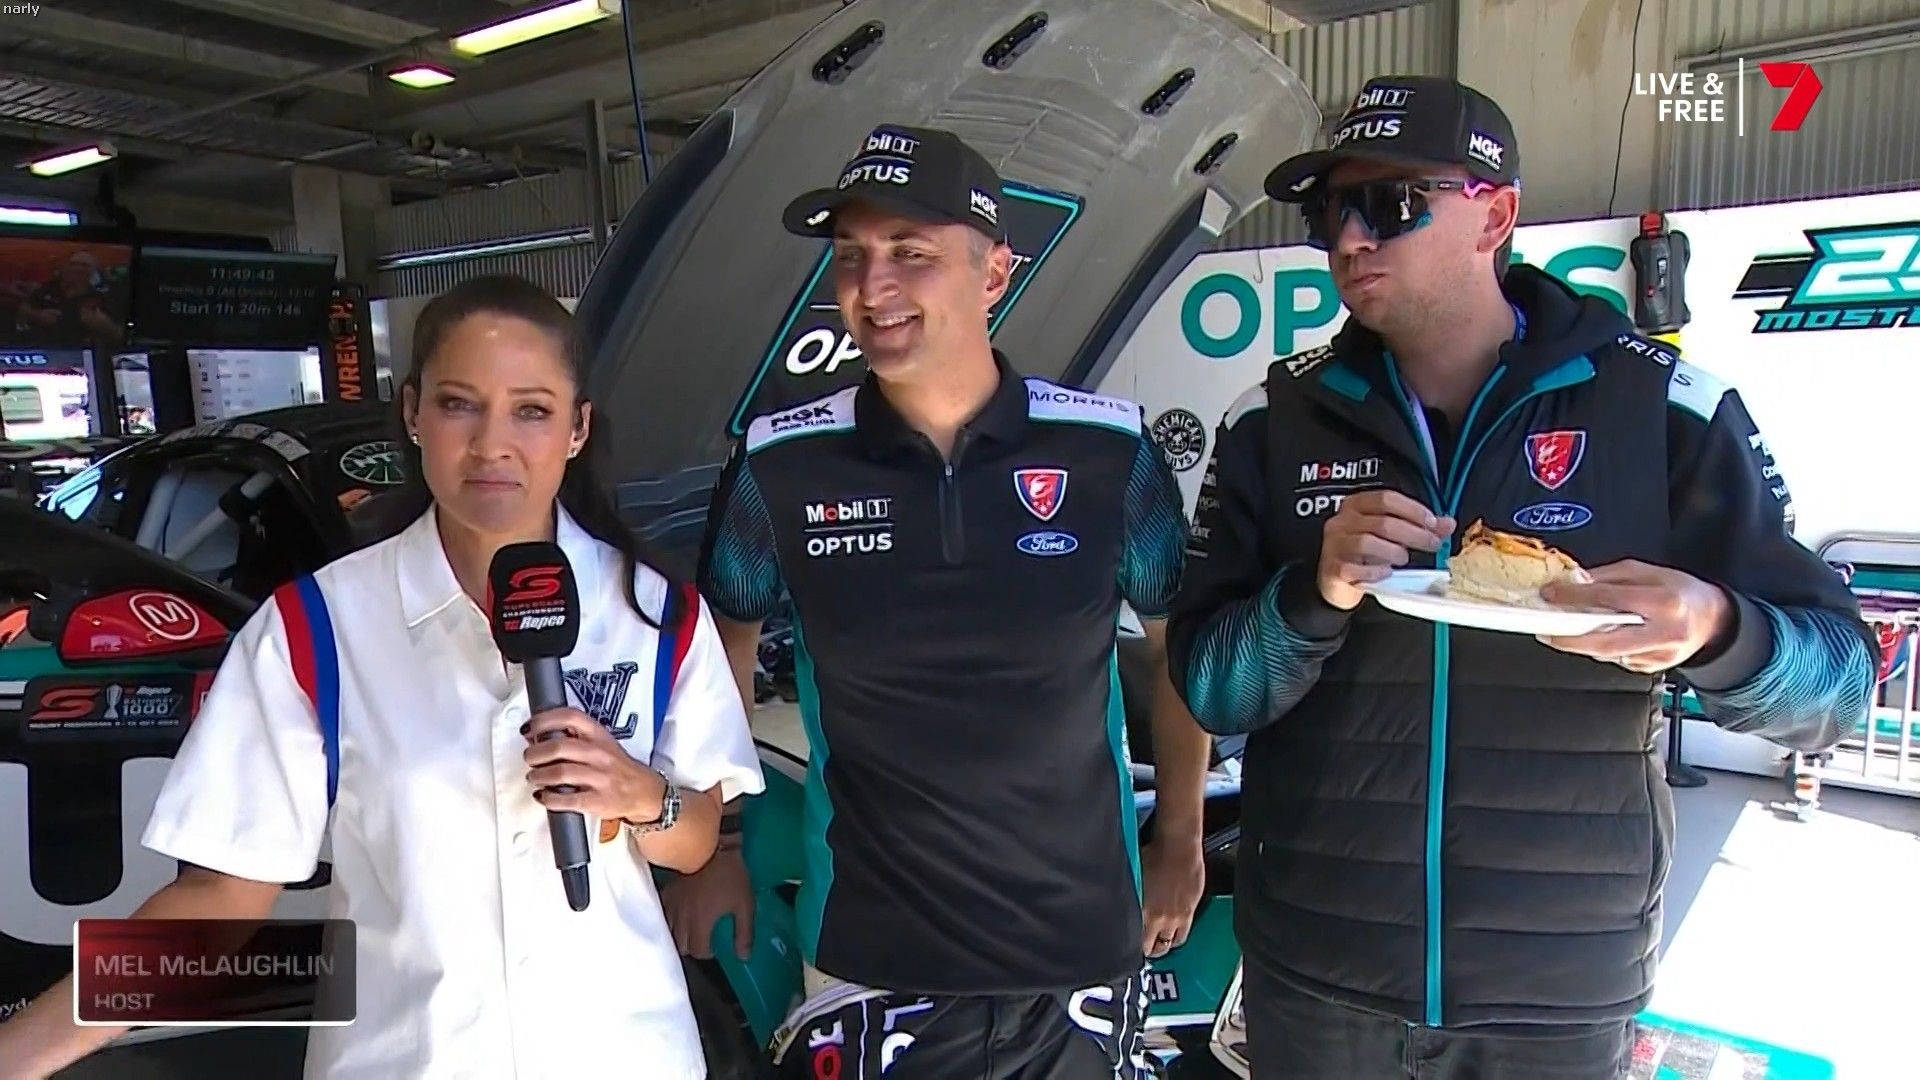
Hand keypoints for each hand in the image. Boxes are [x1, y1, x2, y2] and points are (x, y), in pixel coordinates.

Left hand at [522, 707, 664, 822]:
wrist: (643, 791)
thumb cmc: (617, 767)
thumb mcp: (600, 743)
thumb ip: (572, 737)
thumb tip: (536, 736)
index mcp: (599, 735)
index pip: (569, 717)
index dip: (544, 720)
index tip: (530, 728)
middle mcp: (599, 754)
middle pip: (558, 747)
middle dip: (535, 753)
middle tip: (530, 758)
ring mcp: (599, 778)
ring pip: (558, 773)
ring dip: (538, 776)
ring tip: (534, 777)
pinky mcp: (597, 801)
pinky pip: (565, 800)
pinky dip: (548, 798)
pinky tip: (543, 796)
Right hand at [661, 846, 754, 958]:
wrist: (715, 844)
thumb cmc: (732, 876)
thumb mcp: (745, 905)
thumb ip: (744, 934)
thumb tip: (744, 958)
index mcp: (700, 923)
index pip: (698, 951)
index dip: (707, 953)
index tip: (714, 947)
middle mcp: (681, 918)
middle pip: (680, 946)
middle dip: (691, 947)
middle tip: (701, 939)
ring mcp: (671, 905)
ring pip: (668, 932)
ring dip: (678, 936)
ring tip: (689, 930)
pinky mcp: (665, 892)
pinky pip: (661, 914)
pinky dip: (667, 920)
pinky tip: (677, 916)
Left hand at [1140, 836, 1204, 958]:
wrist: (1178, 845)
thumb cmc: (1153, 854)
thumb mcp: (1132, 878)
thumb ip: (1130, 899)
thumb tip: (1121, 908)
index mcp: (1143, 912)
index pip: (1137, 944)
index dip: (1132, 948)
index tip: (1129, 948)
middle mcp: (1161, 918)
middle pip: (1155, 949)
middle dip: (1149, 950)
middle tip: (1145, 947)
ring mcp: (1178, 916)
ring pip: (1172, 942)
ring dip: (1165, 943)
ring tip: (1159, 940)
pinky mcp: (1191, 909)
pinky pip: (1185, 930)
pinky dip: (1178, 933)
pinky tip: (1174, 928)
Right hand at [1318, 490, 1454, 609]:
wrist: (1336, 582)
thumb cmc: (1363, 554)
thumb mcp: (1390, 535)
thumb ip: (1417, 527)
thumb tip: (1447, 524)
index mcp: (1355, 505)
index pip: (1386, 499)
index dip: (1413, 510)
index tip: (1433, 523)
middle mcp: (1342, 522)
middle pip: (1382, 522)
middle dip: (1414, 533)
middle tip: (1432, 544)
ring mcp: (1335, 545)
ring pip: (1368, 542)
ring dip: (1394, 552)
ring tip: (1403, 558)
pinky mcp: (1333, 569)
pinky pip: (1356, 568)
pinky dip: (1376, 571)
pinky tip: (1386, 572)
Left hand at [1538, 560, 1733, 673]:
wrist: (1715, 620)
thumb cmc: (1682, 592)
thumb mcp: (1649, 571)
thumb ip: (1610, 576)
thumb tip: (1576, 581)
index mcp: (1664, 602)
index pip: (1610, 599)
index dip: (1575, 597)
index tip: (1551, 595)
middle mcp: (1663, 632)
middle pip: (1604, 641)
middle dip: (1569, 638)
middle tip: (1545, 631)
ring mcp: (1658, 655)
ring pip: (1608, 653)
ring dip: (1581, 643)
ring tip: (1563, 631)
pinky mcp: (1652, 668)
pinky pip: (1617, 659)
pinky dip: (1601, 648)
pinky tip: (1596, 638)